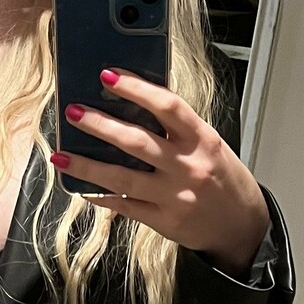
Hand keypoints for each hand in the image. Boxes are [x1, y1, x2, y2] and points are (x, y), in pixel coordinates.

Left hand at [50, 68, 269, 274]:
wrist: (242, 227)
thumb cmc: (224, 177)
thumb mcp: (209, 144)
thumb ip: (177, 128)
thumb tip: (132, 105)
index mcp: (202, 140)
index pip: (167, 106)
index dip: (136, 88)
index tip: (108, 76)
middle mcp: (188, 167)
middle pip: (138, 142)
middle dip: (101, 126)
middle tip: (73, 112)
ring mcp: (174, 197)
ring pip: (123, 179)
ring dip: (87, 165)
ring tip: (61, 154)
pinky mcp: (163, 221)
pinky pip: (125, 207)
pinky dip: (101, 197)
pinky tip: (80, 187)